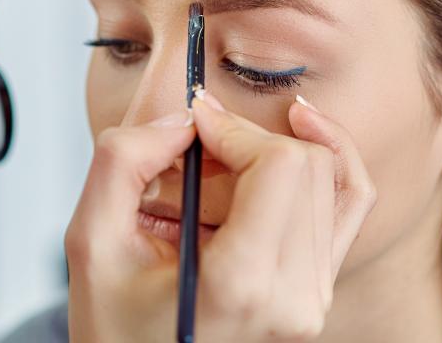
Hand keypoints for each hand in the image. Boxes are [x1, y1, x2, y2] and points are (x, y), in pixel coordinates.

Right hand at [65, 94, 375, 341]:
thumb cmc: (116, 322)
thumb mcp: (90, 240)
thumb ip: (124, 161)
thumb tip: (184, 119)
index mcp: (241, 284)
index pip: (279, 165)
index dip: (235, 127)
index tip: (194, 123)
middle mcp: (294, 295)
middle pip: (308, 165)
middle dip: (250, 138)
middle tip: (200, 145)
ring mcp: (314, 297)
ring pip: (330, 176)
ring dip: (275, 151)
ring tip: (223, 162)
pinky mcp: (319, 288)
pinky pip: (351, 202)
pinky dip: (330, 158)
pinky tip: (302, 130)